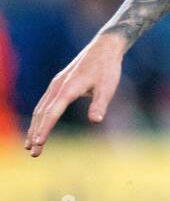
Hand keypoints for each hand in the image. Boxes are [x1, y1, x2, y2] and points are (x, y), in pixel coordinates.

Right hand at [25, 33, 124, 156]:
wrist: (104, 48)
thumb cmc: (107, 68)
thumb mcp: (107, 87)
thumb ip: (100, 104)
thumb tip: (95, 120)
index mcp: (68, 88)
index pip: (52, 112)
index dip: (45, 129)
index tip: (38, 143)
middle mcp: (58, 86)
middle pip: (42, 113)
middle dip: (36, 133)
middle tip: (33, 153)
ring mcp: (56, 85)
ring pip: (40, 108)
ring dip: (35, 127)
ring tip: (30, 145)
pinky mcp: (58, 84)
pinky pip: (44, 103)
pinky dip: (39, 117)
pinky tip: (38, 127)